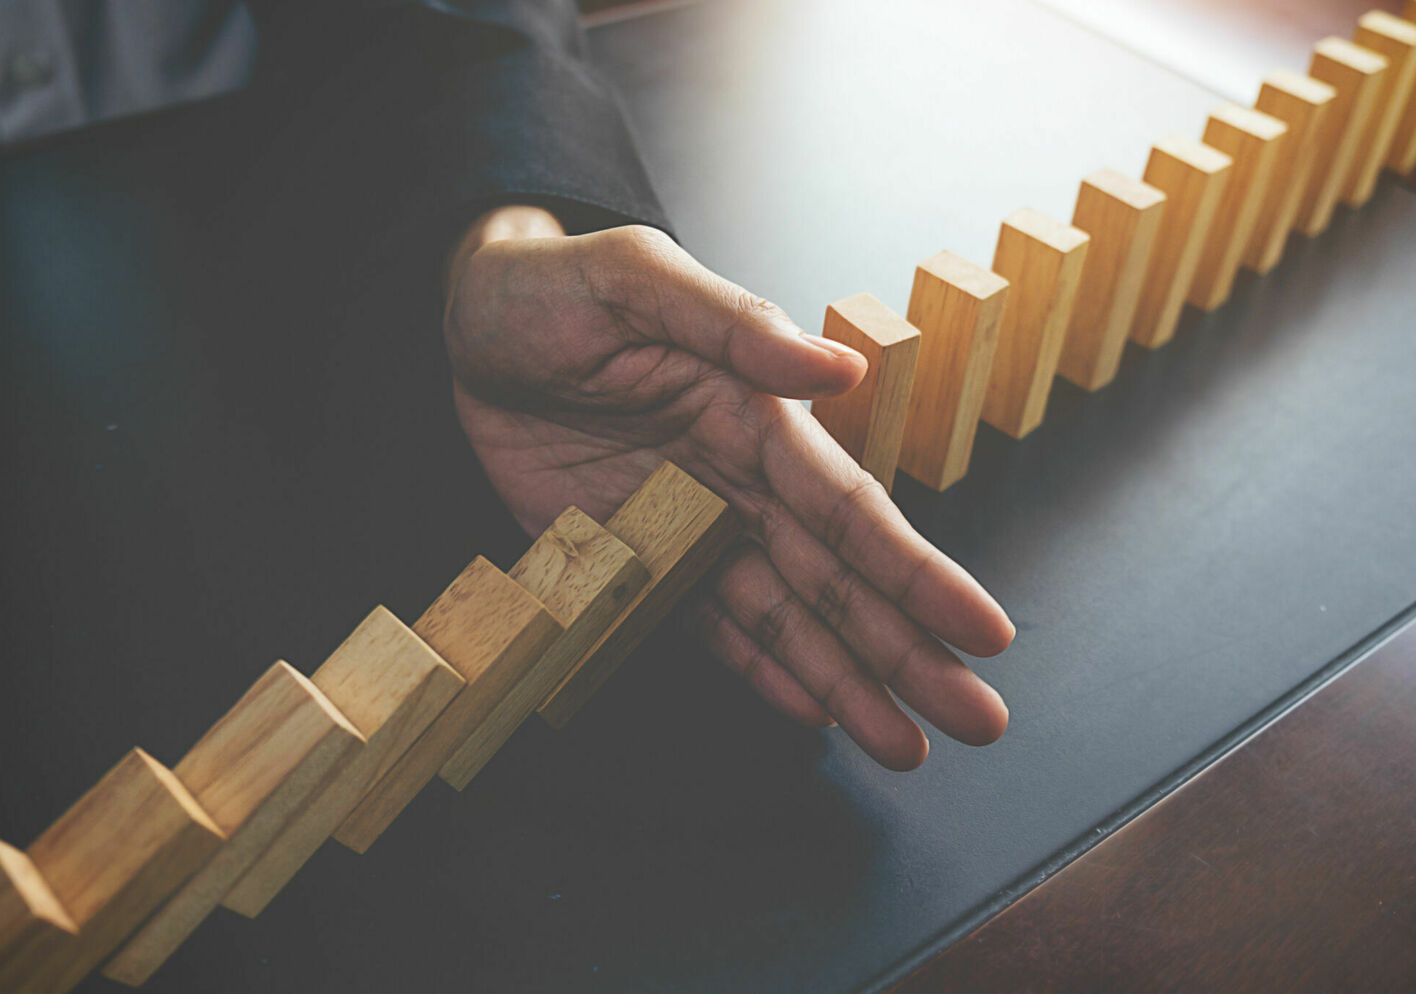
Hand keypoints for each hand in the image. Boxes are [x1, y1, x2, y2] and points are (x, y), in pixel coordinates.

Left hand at [444, 206, 1013, 769]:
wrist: (468, 327)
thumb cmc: (552, 289)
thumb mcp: (635, 282)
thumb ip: (734, 326)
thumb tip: (841, 370)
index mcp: (754, 415)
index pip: (849, 508)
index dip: (916, 573)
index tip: (981, 630)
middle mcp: (739, 482)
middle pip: (836, 581)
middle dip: (906, 652)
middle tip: (975, 722)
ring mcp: (690, 528)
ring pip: (783, 618)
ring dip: (845, 682)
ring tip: (904, 746)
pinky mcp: (635, 560)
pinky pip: (704, 626)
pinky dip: (757, 670)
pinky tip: (811, 710)